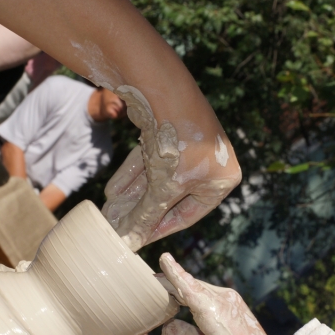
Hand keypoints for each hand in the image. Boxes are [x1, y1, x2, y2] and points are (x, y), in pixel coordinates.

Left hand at [102, 86, 240, 251]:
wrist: (166, 93)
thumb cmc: (178, 144)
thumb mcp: (164, 188)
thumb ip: (146, 217)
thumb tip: (130, 242)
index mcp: (223, 180)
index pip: (189, 215)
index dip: (160, 229)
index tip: (138, 239)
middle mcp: (211, 163)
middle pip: (171, 196)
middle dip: (143, 209)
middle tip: (120, 224)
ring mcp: (190, 146)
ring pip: (158, 177)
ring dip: (134, 194)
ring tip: (112, 209)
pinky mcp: (171, 132)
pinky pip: (152, 160)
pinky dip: (134, 174)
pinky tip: (113, 189)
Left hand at [158, 252, 280, 334]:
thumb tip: (166, 328)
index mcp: (226, 307)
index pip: (196, 293)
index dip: (176, 288)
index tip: (159, 282)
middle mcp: (225, 299)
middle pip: (191, 286)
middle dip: (169, 279)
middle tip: (149, 274)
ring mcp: (221, 302)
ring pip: (189, 285)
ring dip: (169, 276)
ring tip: (153, 267)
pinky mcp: (214, 309)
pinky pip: (190, 290)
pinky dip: (176, 276)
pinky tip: (165, 264)